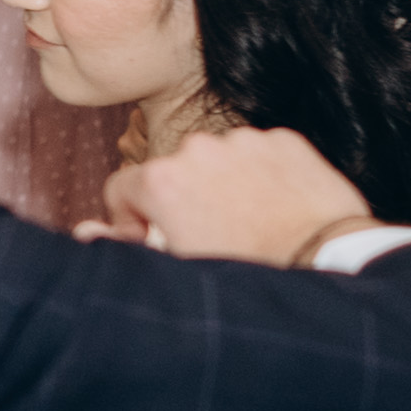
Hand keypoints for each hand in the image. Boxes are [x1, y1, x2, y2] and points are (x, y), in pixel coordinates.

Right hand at [81, 125, 373, 262]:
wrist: (327, 260)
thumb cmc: (249, 272)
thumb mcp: (177, 265)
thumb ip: (119, 245)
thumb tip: (83, 232)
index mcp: (161, 180)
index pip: (122, 188)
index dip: (132, 219)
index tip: (156, 238)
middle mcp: (195, 148)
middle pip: (172, 172)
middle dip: (183, 198)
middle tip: (212, 235)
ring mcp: (242, 139)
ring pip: (218, 160)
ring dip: (224, 183)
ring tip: (252, 221)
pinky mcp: (283, 139)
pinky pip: (261, 152)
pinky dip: (264, 173)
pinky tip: (279, 204)